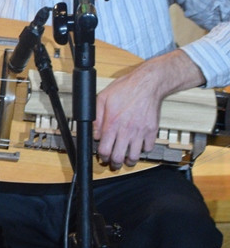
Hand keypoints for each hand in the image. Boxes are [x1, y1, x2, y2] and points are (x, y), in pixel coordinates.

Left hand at [93, 50, 202, 167]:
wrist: (147, 83)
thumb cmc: (125, 89)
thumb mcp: (102, 99)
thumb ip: (96, 118)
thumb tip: (95, 134)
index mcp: (112, 124)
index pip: (105, 149)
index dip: (102, 156)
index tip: (102, 156)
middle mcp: (126, 130)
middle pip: (119, 157)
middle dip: (114, 163)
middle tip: (113, 163)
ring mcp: (140, 131)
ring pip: (134, 156)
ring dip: (129, 161)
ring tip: (126, 159)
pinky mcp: (152, 130)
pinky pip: (148, 148)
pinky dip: (143, 150)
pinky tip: (138, 146)